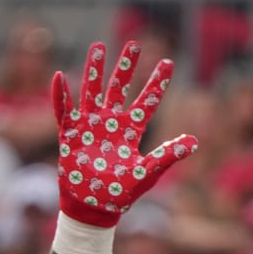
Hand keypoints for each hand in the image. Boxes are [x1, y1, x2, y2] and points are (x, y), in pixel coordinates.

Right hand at [51, 40, 196, 225]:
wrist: (93, 208)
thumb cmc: (120, 194)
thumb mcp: (146, 173)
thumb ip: (167, 155)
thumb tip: (194, 141)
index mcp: (130, 131)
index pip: (146, 101)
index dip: (157, 83)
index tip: (168, 62)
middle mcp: (110, 123)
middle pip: (119, 88)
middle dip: (126, 67)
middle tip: (134, 45)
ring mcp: (89, 127)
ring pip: (91, 91)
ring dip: (94, 70)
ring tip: (98, 47)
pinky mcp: (70, 135)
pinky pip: (64, 111)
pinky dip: (60, 96)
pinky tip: (58, 77)